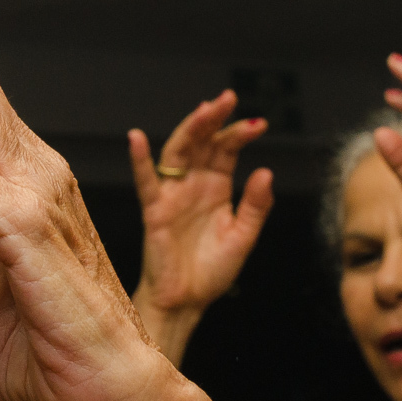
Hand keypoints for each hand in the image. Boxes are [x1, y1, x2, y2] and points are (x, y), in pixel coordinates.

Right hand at [129, 91, 272, 365]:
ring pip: (177, 153)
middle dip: (214, 121)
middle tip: (228, 99)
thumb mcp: (243, 236)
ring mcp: (172, 196)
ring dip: (189, 130)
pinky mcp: (154, 211)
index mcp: (216, 189)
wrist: (186, 301)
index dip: (239, 134)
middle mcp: (193, 186)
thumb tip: (266, 171)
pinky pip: (145, 182)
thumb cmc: (212, 272)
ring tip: (204, 110)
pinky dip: (139, 160)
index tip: (259, 124)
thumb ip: (255, 205)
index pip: (226, 151)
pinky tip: (135, 138)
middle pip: (201, 144)